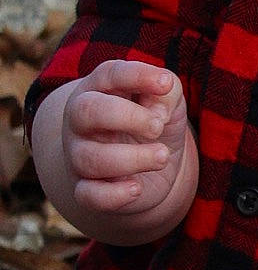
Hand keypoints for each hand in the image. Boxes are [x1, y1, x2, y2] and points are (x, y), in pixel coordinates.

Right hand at [55, 61, 194, 231]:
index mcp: (100, 90)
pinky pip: (87, 195)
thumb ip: (167, 94)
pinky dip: (113, 195)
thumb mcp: (167, 103)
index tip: (165, 83)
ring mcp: (79, 156)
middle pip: (87, 110)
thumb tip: (158, 110)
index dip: (137, 76)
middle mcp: (81, 121)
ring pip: (91, 158)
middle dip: (128, 116)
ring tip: (162, 156)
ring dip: (133, 158)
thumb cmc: (153, 124)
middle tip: (158, 126)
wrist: (147, 171)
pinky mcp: (85, 189)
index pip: (109, 74)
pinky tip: (136, 188)